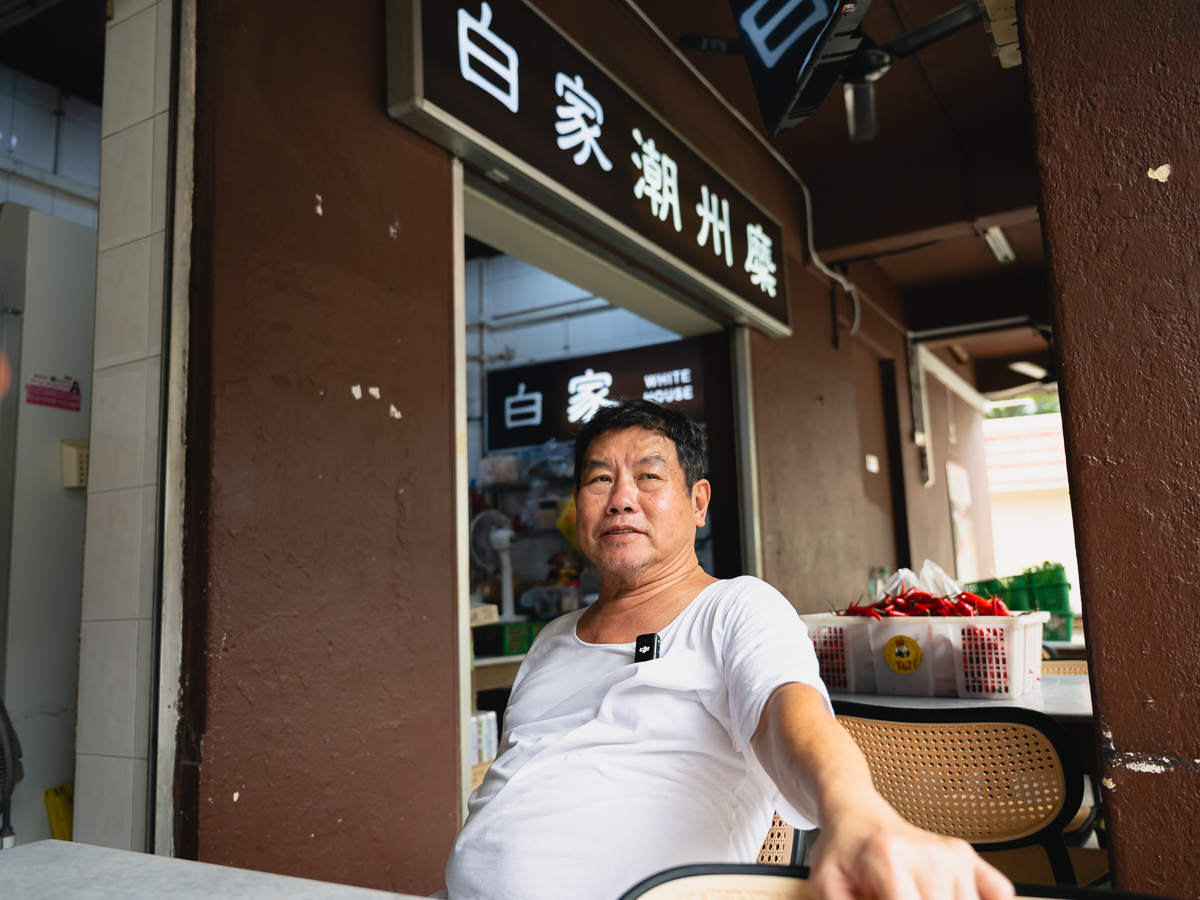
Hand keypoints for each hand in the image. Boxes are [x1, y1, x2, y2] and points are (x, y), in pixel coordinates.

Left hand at [808, 811, 1013, 899]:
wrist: (857, 816)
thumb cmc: (843, 852)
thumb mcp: (827, 887)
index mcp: (889, 861)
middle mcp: (928, 856)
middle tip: (895, 896)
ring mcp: (953, 856)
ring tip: (910, 895)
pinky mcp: (968, 857)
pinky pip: (999, 893)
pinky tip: (949, 895)